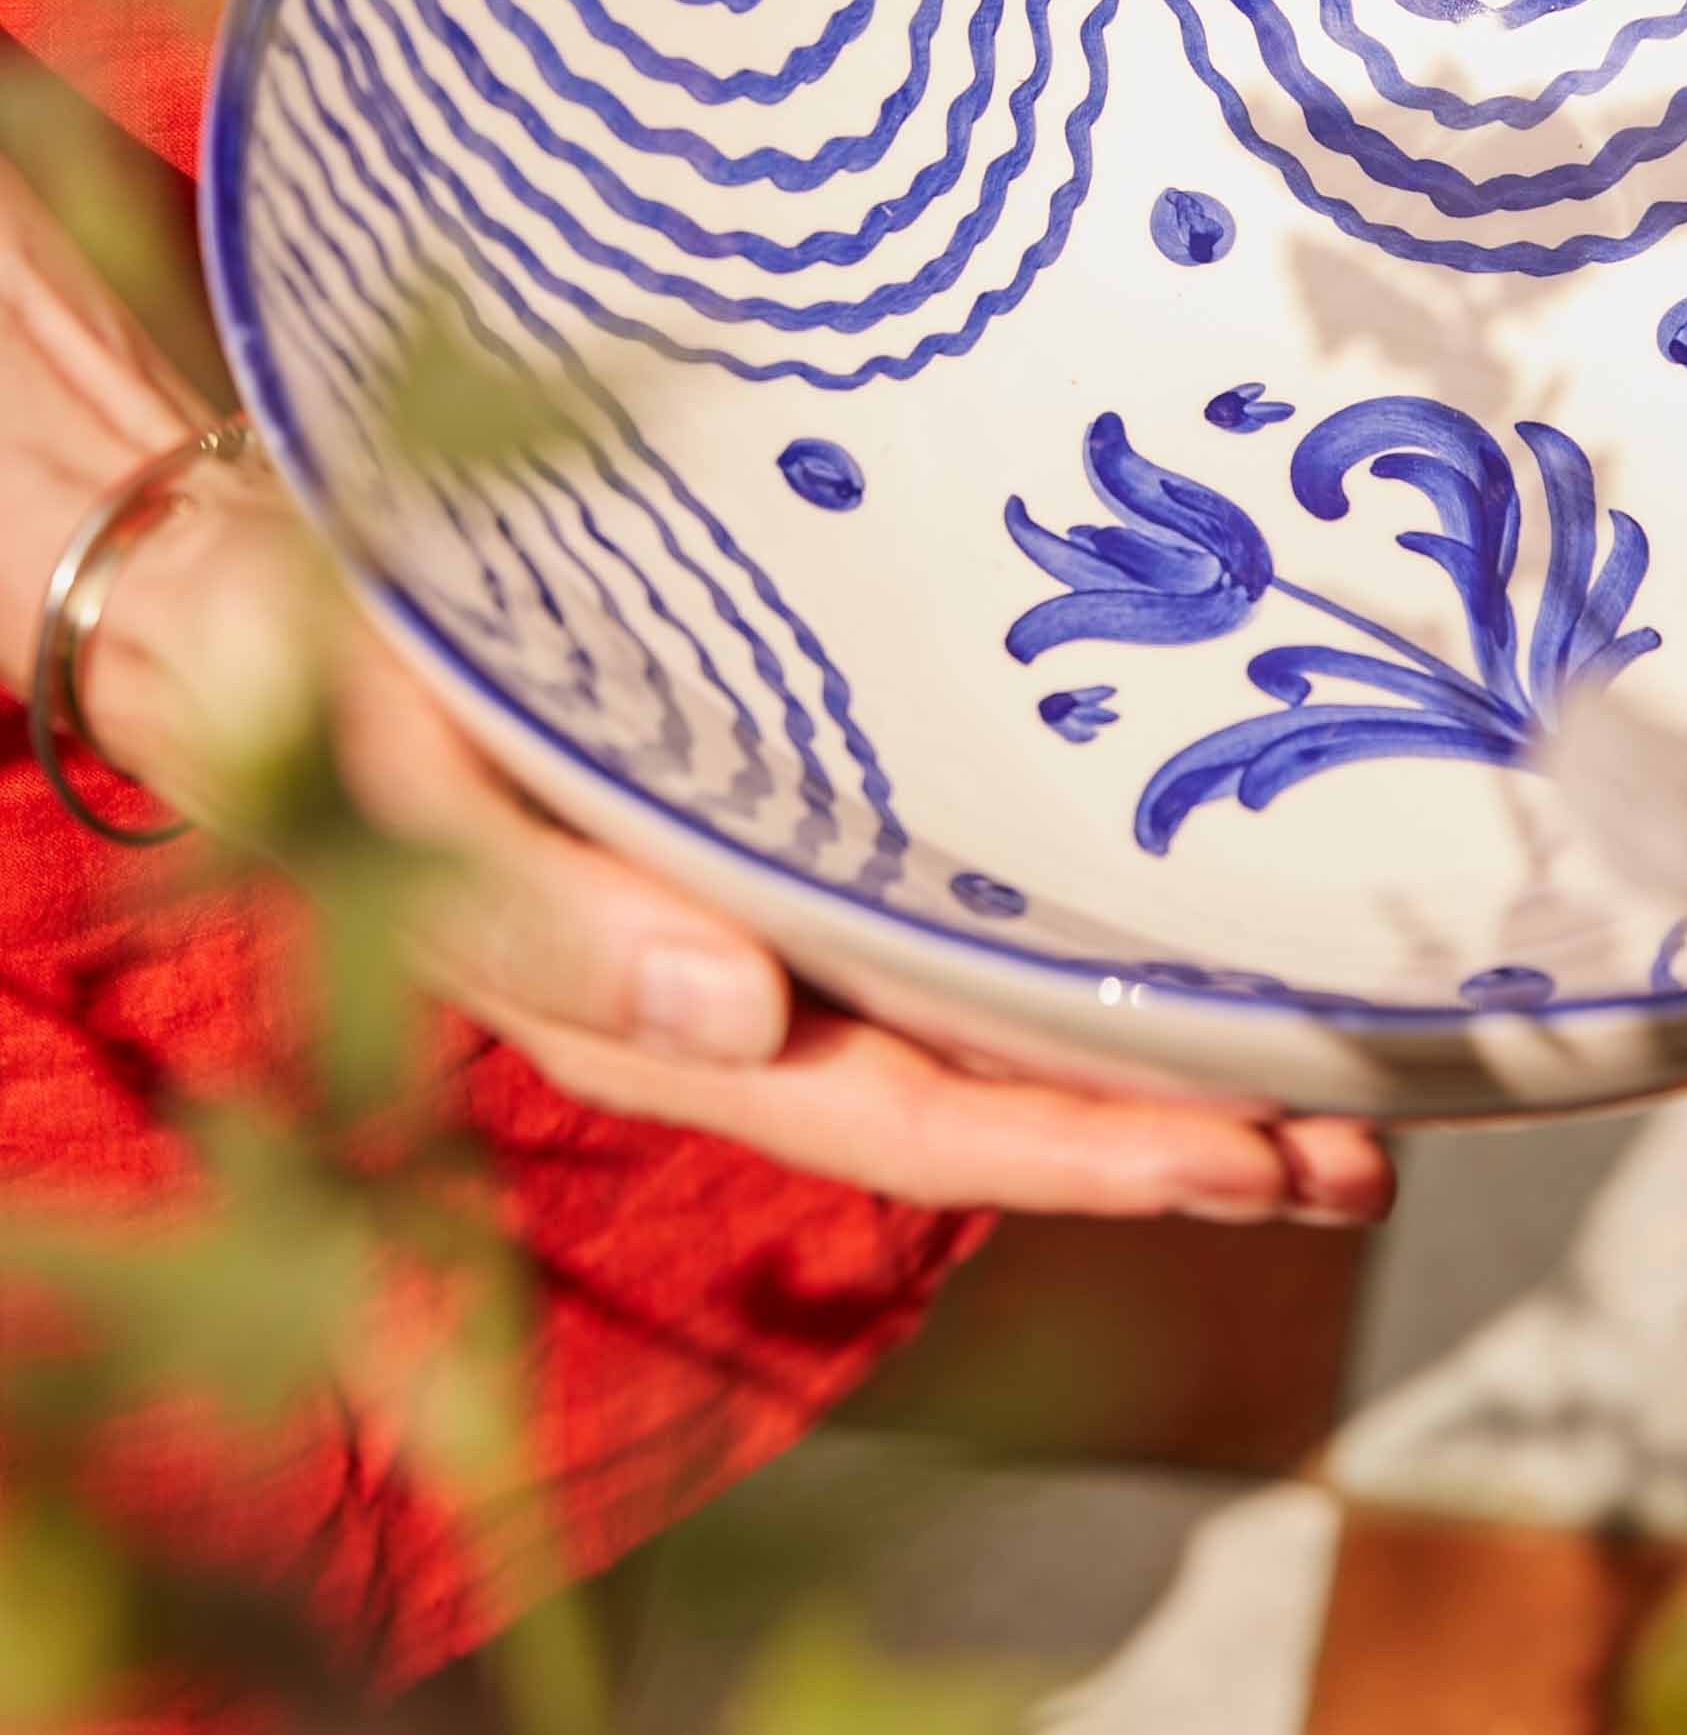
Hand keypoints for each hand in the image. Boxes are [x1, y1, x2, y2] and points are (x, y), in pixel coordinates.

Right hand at [88, 487, 1394, 1228]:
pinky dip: (1095, 919)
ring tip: (1355, 1066)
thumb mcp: (402, 793)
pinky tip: (1212, 906)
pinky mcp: (813, 804)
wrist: (271, 572)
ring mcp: (786, 897)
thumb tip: (742, 1021)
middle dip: (1176, 1138)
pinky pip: (973, 888)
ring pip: (1002, 1005)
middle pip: (991, 1093)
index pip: (902, 1120)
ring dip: (1169, 1047)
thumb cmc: (327, 684)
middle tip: (1367, 1142)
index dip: (1077, 1156)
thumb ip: (542, 918)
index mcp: (660, 1013)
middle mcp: (749, 980)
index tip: (1250, 1162)